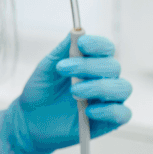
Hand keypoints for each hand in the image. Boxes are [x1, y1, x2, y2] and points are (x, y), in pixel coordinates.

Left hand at [0, 33, 132, 153]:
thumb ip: (62, 51)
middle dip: (90, 66)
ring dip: (99, 87)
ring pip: (123, 88)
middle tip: (65, 70)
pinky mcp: (107, 121)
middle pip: (113, 66)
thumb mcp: (46, 68)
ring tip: (75, 93)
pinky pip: (123, 113)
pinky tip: (88, 111)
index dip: (98, 44)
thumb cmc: (41, 91)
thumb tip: (76, 32)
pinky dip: (108, 110)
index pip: (106, 49)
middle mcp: (103, 79)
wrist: (29, 119)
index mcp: (91, 63)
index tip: (82, 44)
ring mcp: (107, 100)